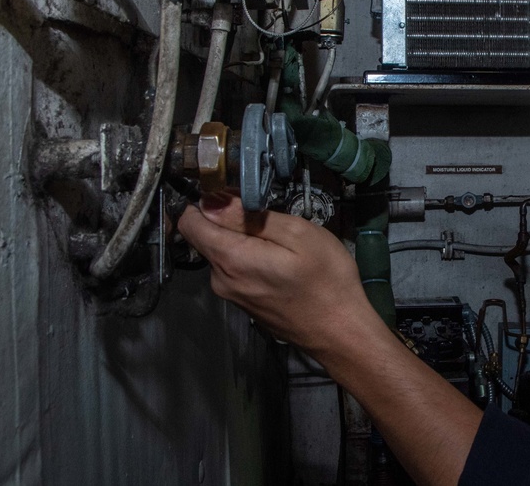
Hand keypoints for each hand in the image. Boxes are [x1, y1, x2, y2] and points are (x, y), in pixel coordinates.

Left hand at [177, 192, 376, 351]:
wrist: (340, 333)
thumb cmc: (327, 280)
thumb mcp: (297, 234)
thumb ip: (250, 216)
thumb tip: (212, 201)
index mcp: (231, 259)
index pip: (189, 222)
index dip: (207, 202)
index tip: (235, 196)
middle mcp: (221, 280)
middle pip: (207, 237)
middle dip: (231, 221)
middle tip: (271, 219)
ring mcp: (232, 295)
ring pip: (224, 253)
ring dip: (245, 241)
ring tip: (282, 243)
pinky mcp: (244, 304)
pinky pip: (236, 271)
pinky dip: (252, 259)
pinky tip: (281, 263)